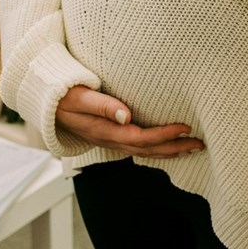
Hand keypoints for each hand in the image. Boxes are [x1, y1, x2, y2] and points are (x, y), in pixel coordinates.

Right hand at [55, 85, 203, 157]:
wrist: (47, 106)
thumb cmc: (64, 97)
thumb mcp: (80, 97)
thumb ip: (102, 105)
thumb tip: (126, 115)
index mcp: (105, 132)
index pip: (142, 138)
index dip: (165, 134)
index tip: (186, 127)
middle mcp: (111, 141)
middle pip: (149, 149)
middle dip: (175, 147)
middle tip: (200, 143)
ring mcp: (112, 142)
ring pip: (146, 151)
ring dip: (170, 151)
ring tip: (193, 148)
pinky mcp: (113, 137)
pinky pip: (140, 147)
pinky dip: (158, 148)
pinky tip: (170, 146)